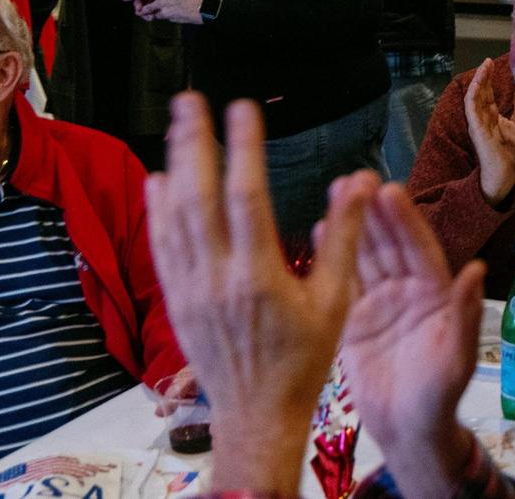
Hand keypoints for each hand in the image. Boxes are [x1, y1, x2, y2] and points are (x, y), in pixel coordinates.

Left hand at [145, 92, 369, 493]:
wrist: (257, 414)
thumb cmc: (302, 361)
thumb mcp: (334, 302)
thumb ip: (343, 240)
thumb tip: (357, 186)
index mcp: (261, 276)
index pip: (248, 196)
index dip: (243, 147)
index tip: (243, 108)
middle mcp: (218, 278)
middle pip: (200, 197)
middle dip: (195, 143)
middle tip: (191, 101)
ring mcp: (191, 289)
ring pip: (176, 216)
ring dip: (175, 165)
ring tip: (176, 125)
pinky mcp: (175, 300)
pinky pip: (161, 246)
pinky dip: (157, 210)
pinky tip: (158, 180)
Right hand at [341, 183, 482, 498]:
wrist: (407, 435)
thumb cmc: (439, 399)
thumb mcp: (456, 358)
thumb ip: (465, 314)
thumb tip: (477, 269)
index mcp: (435, 294)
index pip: (418, 248)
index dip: (404, 220)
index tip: (389, 191)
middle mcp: (406, 290)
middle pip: (388, 244)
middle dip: (372, 211)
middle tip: (354, 178)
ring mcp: (378, 302)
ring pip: (363, 256)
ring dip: (350, 224)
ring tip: (333, 192)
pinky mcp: (352, 319)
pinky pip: (341, 281)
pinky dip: (331, 256)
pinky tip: (318, 229)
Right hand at [464, 58, 514, 203]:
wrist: (507, 174)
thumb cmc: (512, 154)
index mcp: (491, 117)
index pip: (487, 94)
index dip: (488, 79)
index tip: (492, 63)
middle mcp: (482, 118)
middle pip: (479, 93)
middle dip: (482, 76)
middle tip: (486, 61)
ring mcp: (477, 123)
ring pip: (473, 97)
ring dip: (477, 82)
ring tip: (483, 67)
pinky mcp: (477, 129)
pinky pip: (471, 109)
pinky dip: (473, 95)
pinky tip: (478, 83)